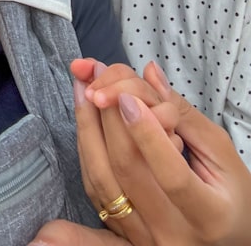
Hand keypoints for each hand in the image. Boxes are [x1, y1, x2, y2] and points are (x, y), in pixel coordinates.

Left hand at [35, 60, 250, 245]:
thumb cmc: (229, 194)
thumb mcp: (221, 155)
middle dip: (107, 118)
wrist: (227, 238)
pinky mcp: (124, 238)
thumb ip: (185, 114)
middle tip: (94, 78)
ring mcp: (145, 241)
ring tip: (82, 88)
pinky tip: (73, 126)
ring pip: (102, 182)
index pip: (172, 175)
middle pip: (128, 172)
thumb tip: (149, 74)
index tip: (127, 99)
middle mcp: (174, 236)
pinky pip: (92, 196)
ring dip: (86, 129)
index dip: (147, 136)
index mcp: (208, 215)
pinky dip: (79, 158)